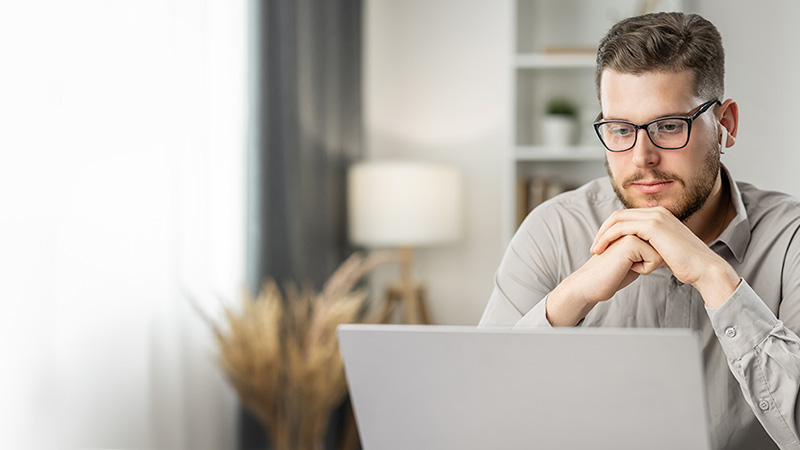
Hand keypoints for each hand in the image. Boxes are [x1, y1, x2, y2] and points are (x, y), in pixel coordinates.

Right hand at [546, 234, 663, 325]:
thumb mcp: (636, 260)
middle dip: (653, 261)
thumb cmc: (613, 275)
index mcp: (632, 228)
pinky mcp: (631, 241)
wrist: (591, 284)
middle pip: (662, 247)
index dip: (653, 258)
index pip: (660, 244)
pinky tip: (627, 268)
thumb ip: (649, 250)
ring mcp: (630, 232)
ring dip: (649, 265)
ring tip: (628, 266)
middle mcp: (632, 226)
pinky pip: (655, 259)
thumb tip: (672, 251)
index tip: (633, 264)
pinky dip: (645, 269)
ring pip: (660, 252)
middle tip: (629, 266)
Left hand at [590, 207, 739, 306]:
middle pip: (618, 215)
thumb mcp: (663, 250)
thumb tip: (637, 252)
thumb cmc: (685, 264)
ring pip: (617, 220)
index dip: (610, 230)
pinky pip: (622, 228)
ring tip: (595, 250)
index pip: (626, 216)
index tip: (601, 246)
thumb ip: (650, 246)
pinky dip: (610, 239)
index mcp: (659, 215)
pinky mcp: (653, 226)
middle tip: (594, 248)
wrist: (703, 268)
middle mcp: (657, 212)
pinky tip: (604, 251)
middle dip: (602, 231)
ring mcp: (655, 216)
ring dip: (603, 235)